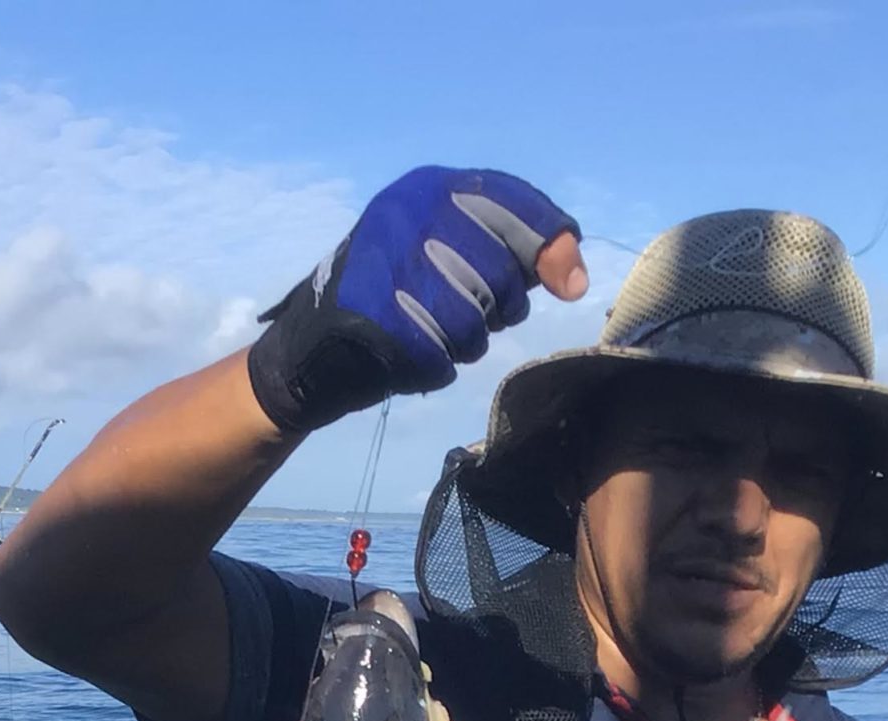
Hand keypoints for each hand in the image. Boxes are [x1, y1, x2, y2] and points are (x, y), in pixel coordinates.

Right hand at [244, 166, 586, 435]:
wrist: (312, 346)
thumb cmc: (400, 294)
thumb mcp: (455, 249)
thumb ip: (516, 249)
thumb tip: (575, 278)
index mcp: (426, 187)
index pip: (514, 203)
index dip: (552, 243)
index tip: (570, 284)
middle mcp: (406, 216)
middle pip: (503, 272)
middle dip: (502, 305)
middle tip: (473, 311)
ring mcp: (388, 267)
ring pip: (476, 320)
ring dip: (469, 340)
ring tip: (436, 330)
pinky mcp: (376, 321)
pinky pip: (444, 356)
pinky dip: (438, 366)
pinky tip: (413, 353)